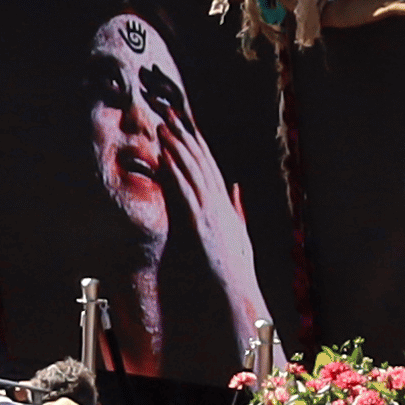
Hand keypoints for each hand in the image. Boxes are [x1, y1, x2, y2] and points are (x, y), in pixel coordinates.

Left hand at [164, 122, 278, 368]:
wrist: (235, 292)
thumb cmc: (234, 269)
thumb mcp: (239, 234)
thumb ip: (237, 208)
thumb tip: (235, 187)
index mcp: (224, 204)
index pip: (208, 165)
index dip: (196, 142)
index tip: (184, 122)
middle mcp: (218, 203)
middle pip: (200, 161)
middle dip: (184, 134)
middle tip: (170, 111)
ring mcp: (210, 211)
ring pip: (192, 171)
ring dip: (177, 146)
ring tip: (164, 124)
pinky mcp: (199, 223)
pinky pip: (185, 191)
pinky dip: (176, 170)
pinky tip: (166, 154)